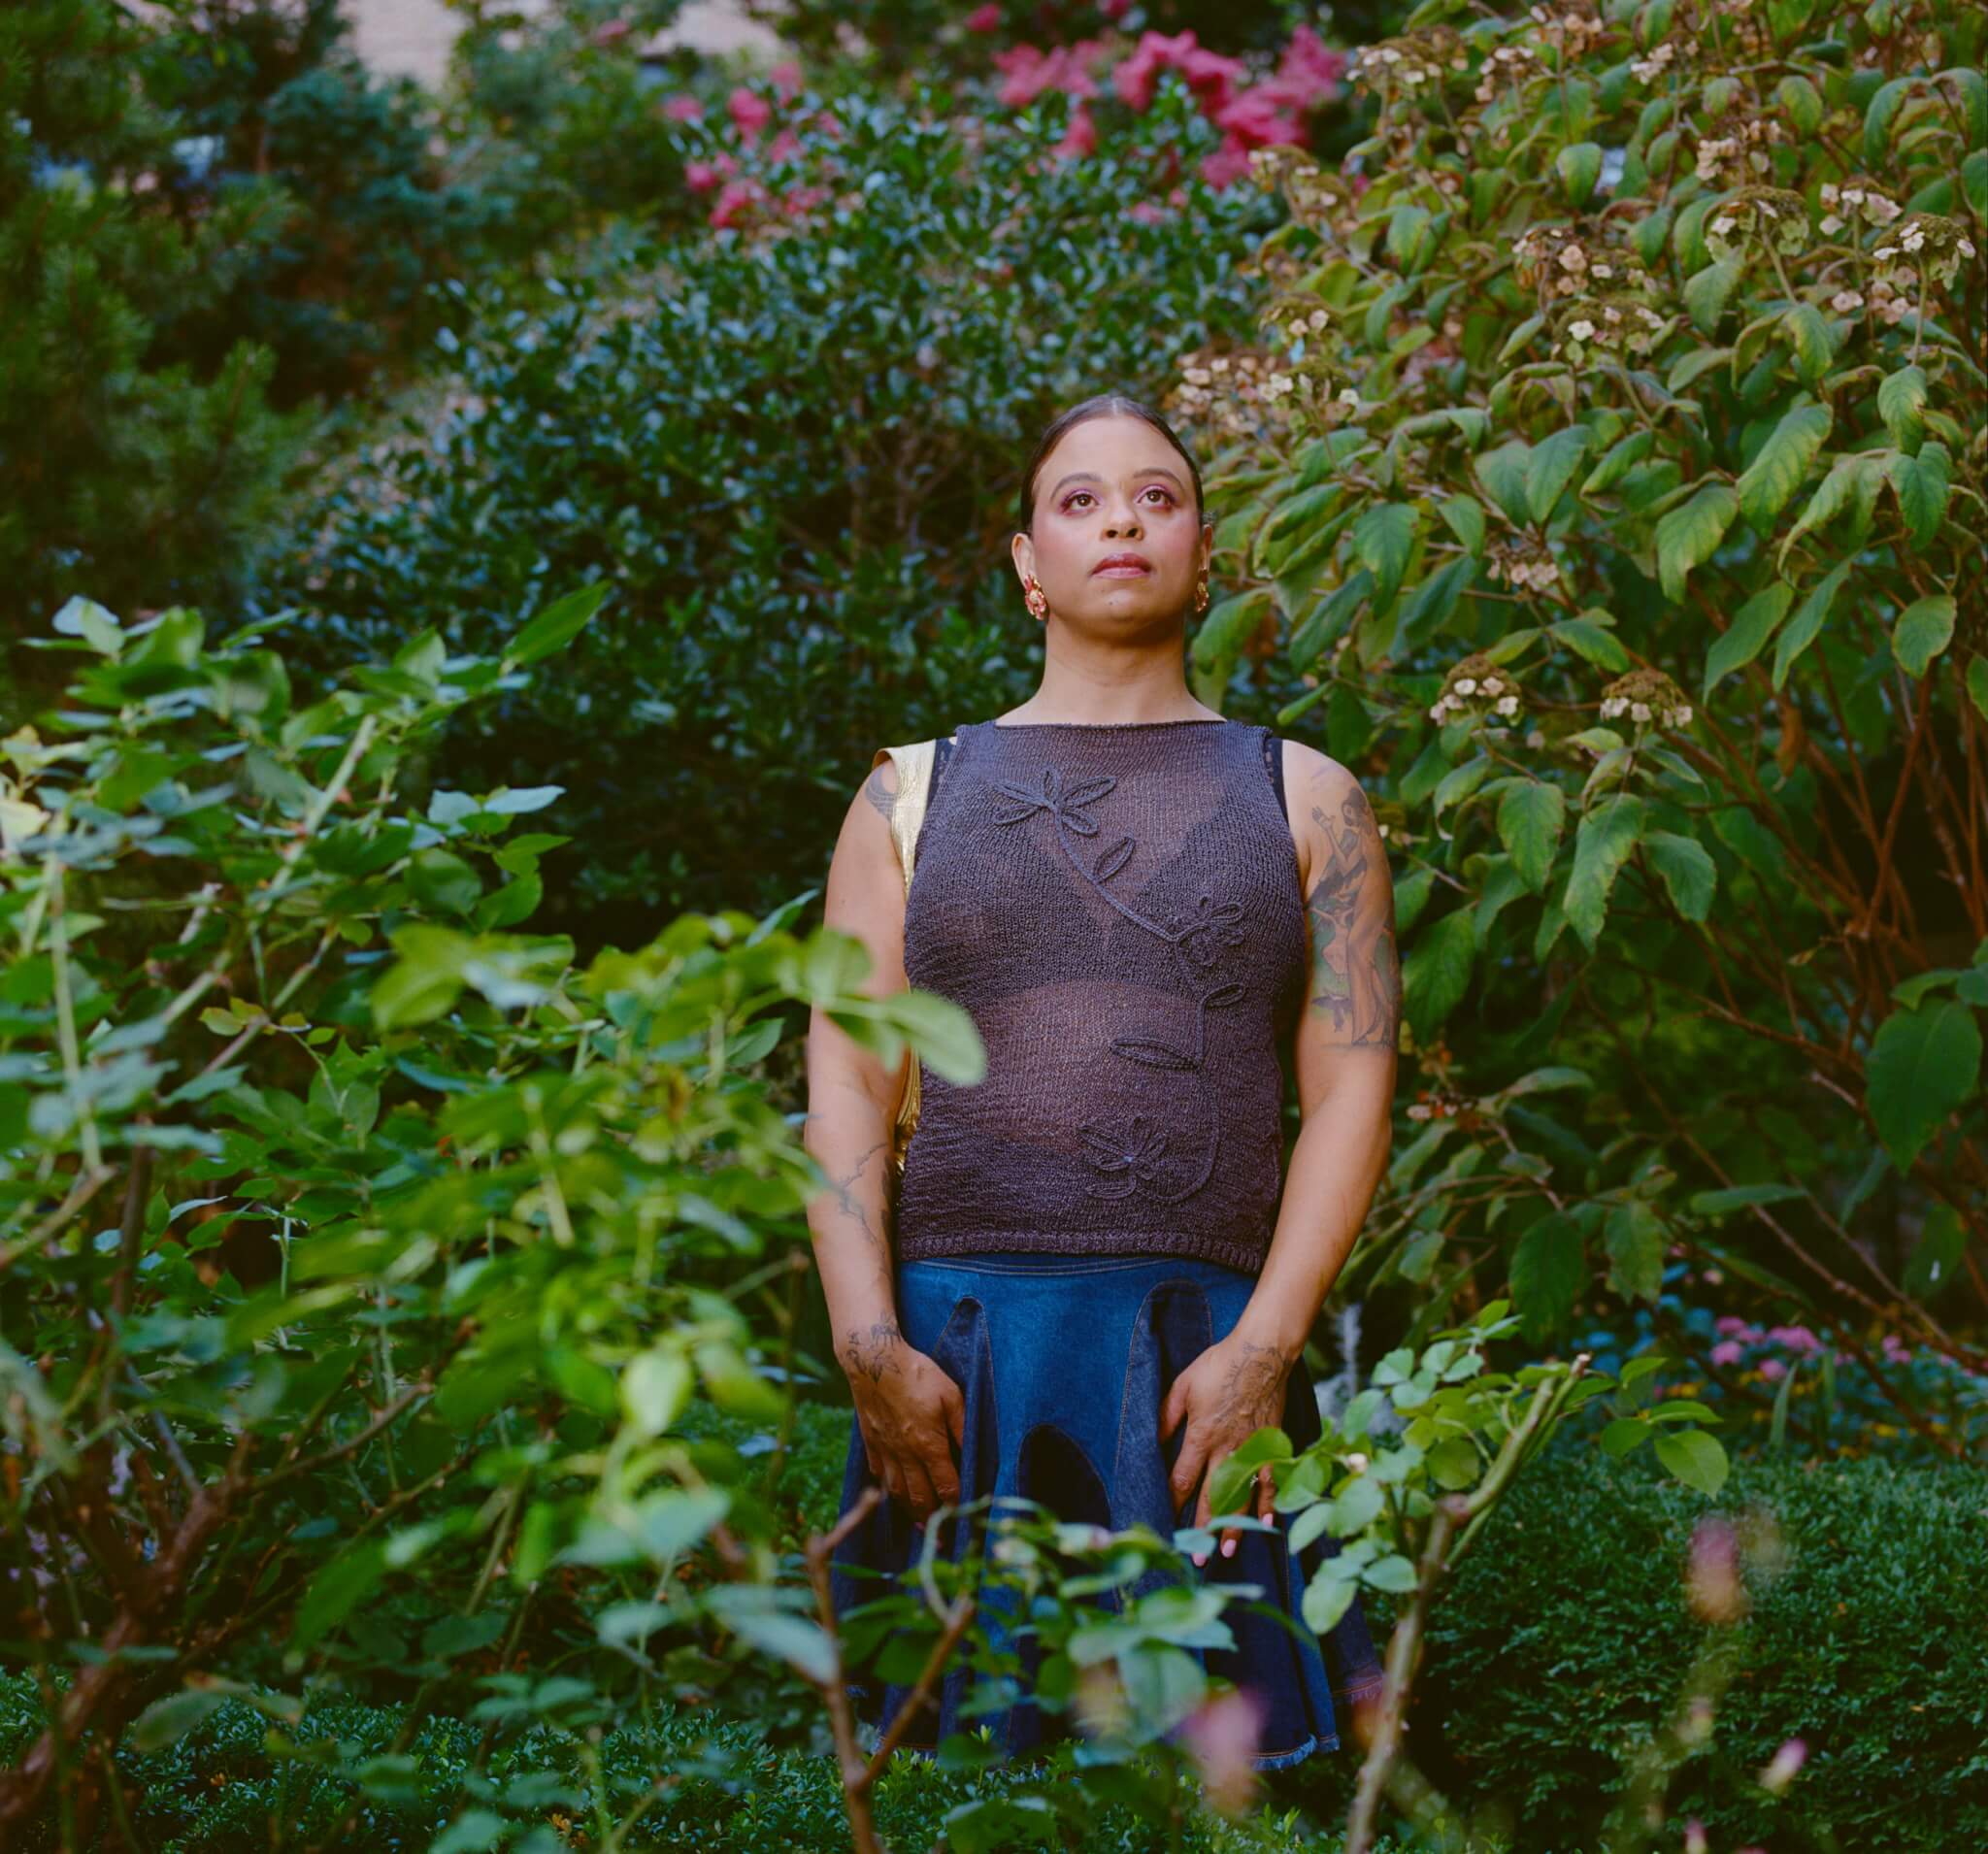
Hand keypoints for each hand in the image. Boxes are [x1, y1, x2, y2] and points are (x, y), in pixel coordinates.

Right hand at [840, 1318, 965, 1525]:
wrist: (873, 1360)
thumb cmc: (917, 1373)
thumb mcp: (951, 1395)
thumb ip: (963, 1427)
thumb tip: (974, 1453)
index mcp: (928, 1445)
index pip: (946, 1486)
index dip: (955, 1506)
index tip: (963, 1520)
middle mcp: (905, 1454)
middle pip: (920, 1496)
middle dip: (932, 1519)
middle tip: (940, 1539)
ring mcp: (884, 1449)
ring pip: (897, 1490)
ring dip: (909, 1510)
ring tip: (918, 1523)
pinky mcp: (870, 1440)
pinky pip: (877, 1471)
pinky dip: (886, 1487)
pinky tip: (891, 1491)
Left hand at [1158, 1326, 1292, 1565]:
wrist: (1263, 1352)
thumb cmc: (1219, 1365)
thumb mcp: (1183, 1385)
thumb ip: (1167, 1415)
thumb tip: (1151, 1439)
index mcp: (1201, 1435)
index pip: (1183, 1477)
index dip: (1173, 1501)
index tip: (1165, 1521)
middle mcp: (1227, 1449)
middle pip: (1212, 1497)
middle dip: (1203, 1528)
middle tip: (1197, 1556)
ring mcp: (1253, 1449)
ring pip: (1243, 1496)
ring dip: (1235, 1524)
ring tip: (1228, 1549)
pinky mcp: (1273, 1445)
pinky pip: (1272, 1480)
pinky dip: (1270, 1502)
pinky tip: (1266, 1522)